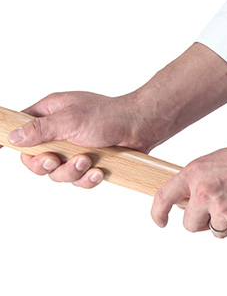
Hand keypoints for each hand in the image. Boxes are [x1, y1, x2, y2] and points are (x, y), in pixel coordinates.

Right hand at [10, 91, 152, 188]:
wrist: (142, 127)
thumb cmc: (110, 115)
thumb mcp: (70, 119)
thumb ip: (41, 129)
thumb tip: (13, 136)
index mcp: (49, 114)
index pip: (20, 129)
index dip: (10, 140)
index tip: (0, 149)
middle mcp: (60, 133)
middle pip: (36, 159)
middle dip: (45, 165)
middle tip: (55, 160)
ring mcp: (75, 150)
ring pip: (58, 174)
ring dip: (71, 172)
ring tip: (87, 161)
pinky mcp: (91, 164)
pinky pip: (79, 181)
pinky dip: (88, 179)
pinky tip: (99, 171)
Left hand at [151, 130, 226, 240]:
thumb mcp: (215, 163)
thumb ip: (199, 182)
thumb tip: (188, 205)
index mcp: (194, 174)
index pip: (163, 197)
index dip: (158, 213)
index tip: (161, 222)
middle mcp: (205, 192)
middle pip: (190, 225)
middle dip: (204, 223)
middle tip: (221, 213)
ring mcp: (223, 208)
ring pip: (217, 232)